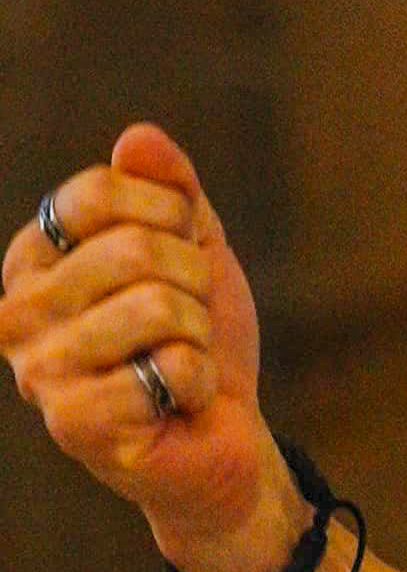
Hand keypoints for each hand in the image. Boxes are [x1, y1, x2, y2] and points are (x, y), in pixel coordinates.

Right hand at [1, 123, 287, 569]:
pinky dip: (199, 381)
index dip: (168, 215)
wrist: (221, 432)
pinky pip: (172, 367)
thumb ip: (168, 186)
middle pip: (132, 249)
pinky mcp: (75, 424)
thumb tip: (137, 138)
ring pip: (156, 306)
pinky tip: (177, 402)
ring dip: (197, 333)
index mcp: (32, 259)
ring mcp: (39, 372)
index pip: (97, 191)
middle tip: (185, 321)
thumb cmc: (194, 333)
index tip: (177, 253)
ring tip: (180, 358)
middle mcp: (17, 312)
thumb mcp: (192, 243)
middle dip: (191, 281)